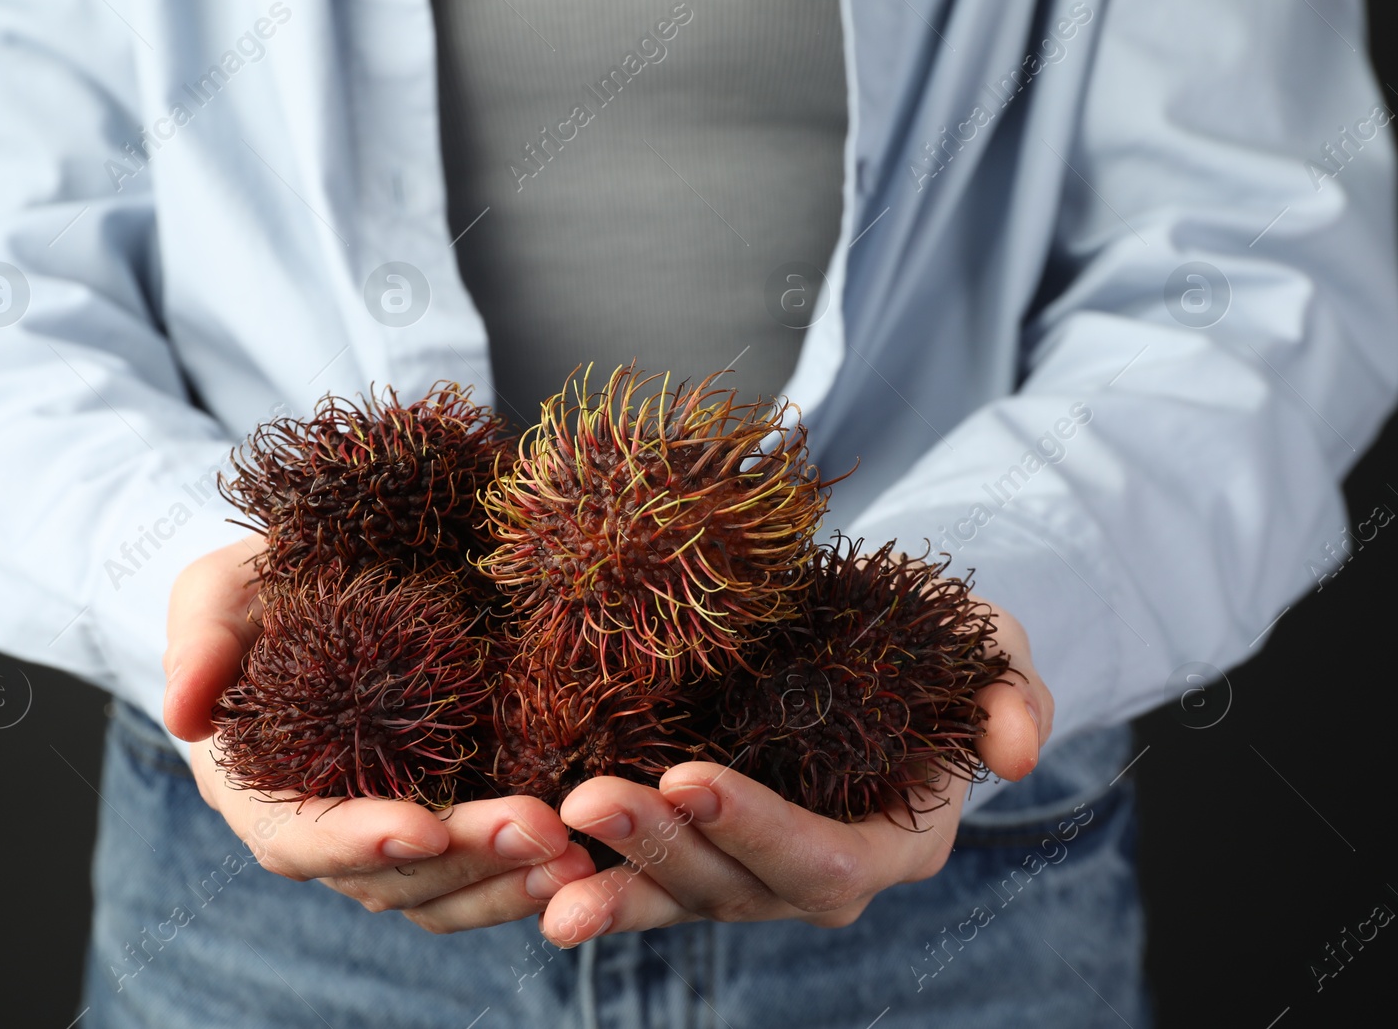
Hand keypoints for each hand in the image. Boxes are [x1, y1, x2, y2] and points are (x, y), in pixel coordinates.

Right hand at [162, 537, 595, 932]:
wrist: (321, 586)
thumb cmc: (261, 587)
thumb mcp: (219, 590)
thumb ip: (200, 639)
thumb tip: (181, 713)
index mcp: (258, 788)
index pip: (298, 837)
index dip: (356, 840)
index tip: (420, 826)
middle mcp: (322, 827)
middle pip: (388, 874)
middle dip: (464, 858)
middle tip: (541, 828)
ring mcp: (387, 829)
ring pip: (442, 889)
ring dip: (507, 882)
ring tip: (576, 859)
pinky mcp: (443, 814)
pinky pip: (480, 869)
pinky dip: (526, 872)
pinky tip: (584, 857)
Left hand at [538, 598, 1052, 945]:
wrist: (875, 657)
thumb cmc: (938, 652)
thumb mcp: (992, 651)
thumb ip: (1014, 695)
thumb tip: (1017, 753)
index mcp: (892, 843)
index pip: (825, 859)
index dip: (759, 829)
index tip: (690, 775)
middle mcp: (816, 876)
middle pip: (736, 887)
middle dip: (661, 848)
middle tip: (591, 796)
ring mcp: (751, 873)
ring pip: (677, 894)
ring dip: (610, 876)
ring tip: (541, 846)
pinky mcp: (699, 854)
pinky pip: (643, 881)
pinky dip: (591, 877)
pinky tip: (528, 867)